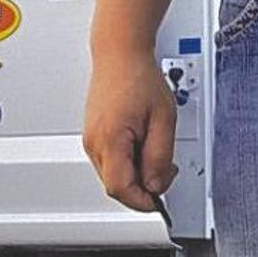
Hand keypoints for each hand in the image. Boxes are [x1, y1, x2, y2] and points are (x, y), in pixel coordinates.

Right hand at [83, 50, 177, 212]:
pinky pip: (110, 161)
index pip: (121, 189)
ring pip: (112, 175)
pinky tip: (142, 143)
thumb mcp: (163, 119)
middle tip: (167, 169)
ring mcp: (90, 139)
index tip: (160, 203)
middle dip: (143, 186)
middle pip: (116, 186)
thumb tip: (156, 185)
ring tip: (155, 146)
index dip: (142, 201)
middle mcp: (94, 143)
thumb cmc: (139, 77)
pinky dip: (128, 161)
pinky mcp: (93, 135)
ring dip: (135, 173)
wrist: (120, 53)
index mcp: (110, 140)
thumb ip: (160, 157)